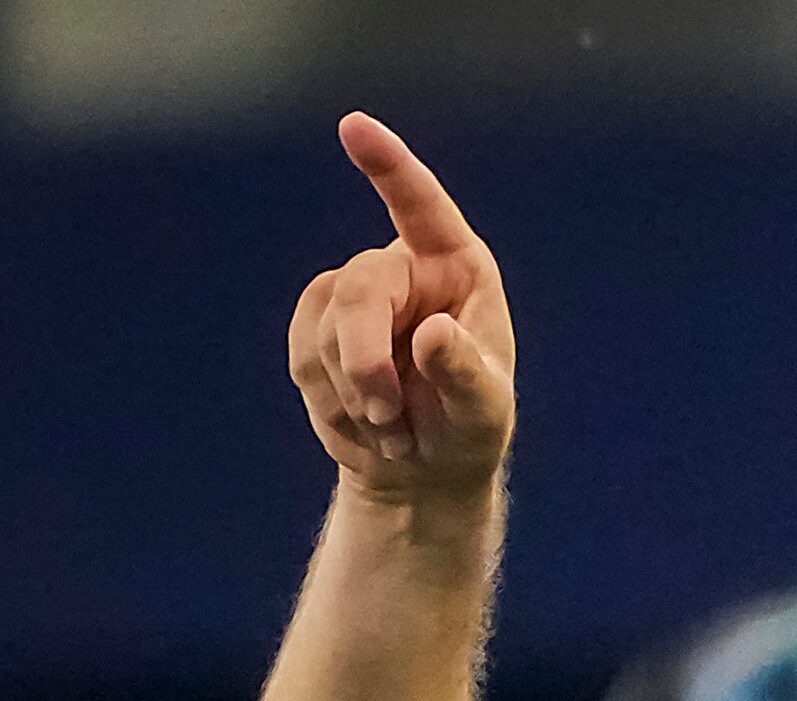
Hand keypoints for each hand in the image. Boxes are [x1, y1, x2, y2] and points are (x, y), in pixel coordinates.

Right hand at [288, 113, 516, 500]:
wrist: (425, 468)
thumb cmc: (469, 428)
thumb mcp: (484, 411)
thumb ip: (464, 372)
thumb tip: (432, 332)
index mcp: (457, 269)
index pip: (421, 207)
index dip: (389, 167)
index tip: (353, 125)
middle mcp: (404, 269)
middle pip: (358, 290)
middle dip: (363, 360)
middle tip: (385, 417)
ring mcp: (353, 295)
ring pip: (323, 330)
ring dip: (353, 393)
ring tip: (395, 430)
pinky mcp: (315, 327)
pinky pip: (302, 355)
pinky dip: (331, 401)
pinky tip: (365, 424)